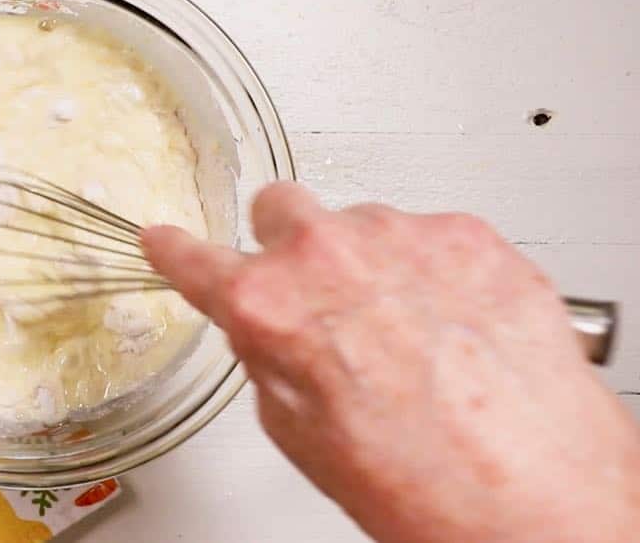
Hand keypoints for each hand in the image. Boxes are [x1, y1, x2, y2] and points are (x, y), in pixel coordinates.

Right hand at [143, 183, 639, 542]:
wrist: (535, 492)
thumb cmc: (422, 481)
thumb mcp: (300, 433)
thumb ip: (269, 358)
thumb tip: (271, 333)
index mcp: (267, 305)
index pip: (195, 261)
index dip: (175, 252)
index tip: (164, 240)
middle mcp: (326, 254)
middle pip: (279, 206)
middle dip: (286, 245)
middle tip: (319, 298)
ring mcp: (401, 235)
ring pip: (361, 223)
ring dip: (369, 263)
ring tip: (409, 335)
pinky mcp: (468, 233)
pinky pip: (430, 235)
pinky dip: (433, 270)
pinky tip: (452, 326)